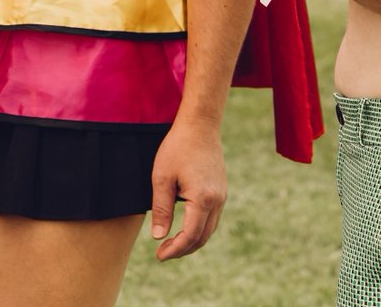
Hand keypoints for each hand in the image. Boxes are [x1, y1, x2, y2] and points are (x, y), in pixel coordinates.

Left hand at [149, 119, 226, 260]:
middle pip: (203, 237)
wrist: (200, 124)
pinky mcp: (221, 190)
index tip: (159, 256)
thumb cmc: (178, 147)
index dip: (175, 249)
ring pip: (210, 229)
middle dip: (183, 249)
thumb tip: (158, 237)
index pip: (190, 236)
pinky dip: (199, 228)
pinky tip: (185, 226)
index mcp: (203, 198)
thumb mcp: (162, 177)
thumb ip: (161, 208)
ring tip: (172, 243)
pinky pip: (212, 217)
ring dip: (192, 240)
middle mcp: (217, 200)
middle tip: (163, 253)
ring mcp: (222, 195)